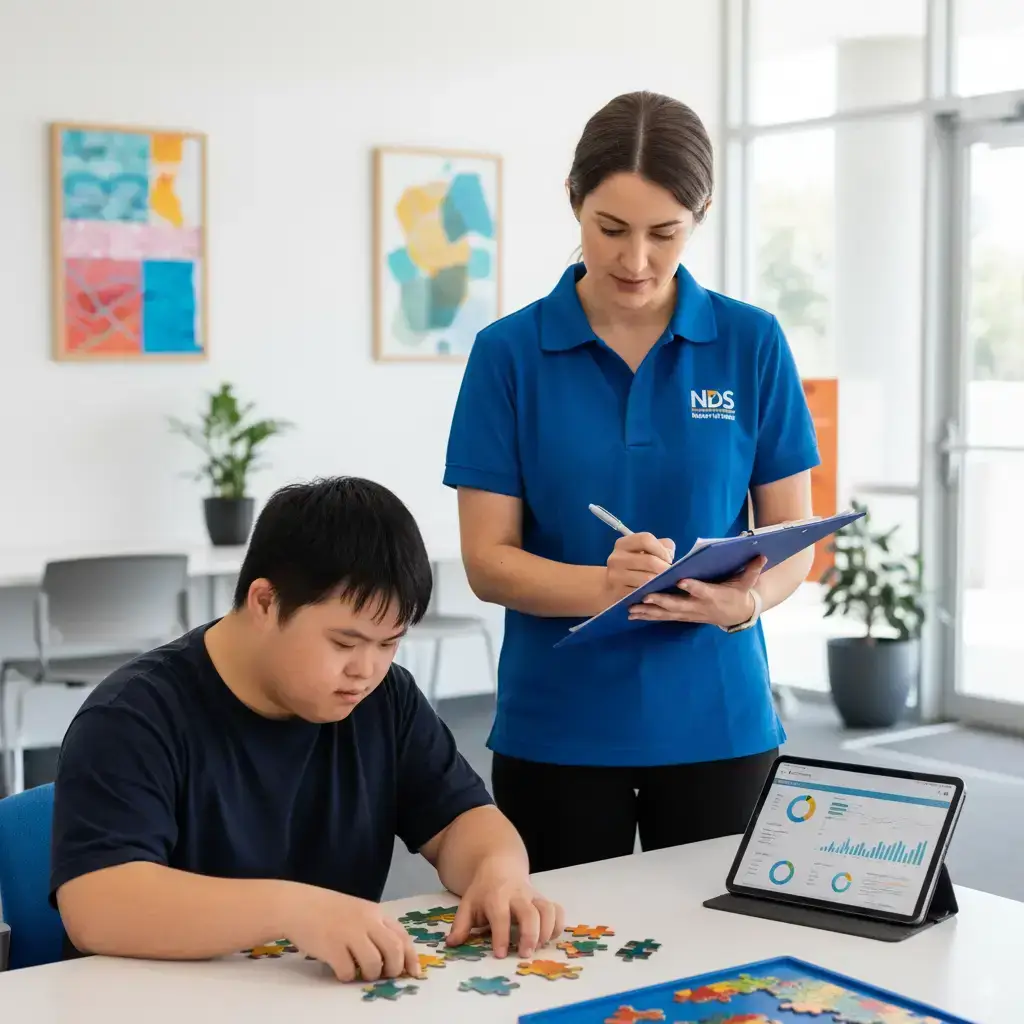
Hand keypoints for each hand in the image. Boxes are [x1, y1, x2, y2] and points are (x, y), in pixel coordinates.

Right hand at [284, 886, 420, 982]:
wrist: (298, 905)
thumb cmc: (329, 910)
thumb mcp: (358, 912)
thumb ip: (375, 928)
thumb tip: (393, 957)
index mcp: (375, 913)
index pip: (402, 936)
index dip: (411, 958)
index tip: (414, 973)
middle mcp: (366, 921)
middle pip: (394, 950)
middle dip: (394, 969)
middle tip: (385, 975)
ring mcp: (349, 933)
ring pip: (374, 963)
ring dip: (370, 974)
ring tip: (360, 972)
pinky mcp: (332, 947)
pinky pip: (348, 972)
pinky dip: (347, 977)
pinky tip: (340, 970)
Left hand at [445, 857, 563, 958]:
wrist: (499, 866)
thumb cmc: (483, 891)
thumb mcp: (467, 904)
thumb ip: (460, 925)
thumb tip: (451, 944)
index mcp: (496, 897)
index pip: (500, 917)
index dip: (501, 936)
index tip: (500, 954)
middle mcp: (517, 895)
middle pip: (530, 913)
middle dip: (530, 935)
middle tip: (524, 954)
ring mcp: (533, 896)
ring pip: (547, 910)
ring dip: (547, 931)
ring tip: (538, 947)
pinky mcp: (543, 899)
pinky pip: (557, 909)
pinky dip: (558, 925)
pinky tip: (550, 937)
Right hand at [605, 532, 676, 599]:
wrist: (614, 585)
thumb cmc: (636, 565)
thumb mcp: (646, 551)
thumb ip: (662, 546)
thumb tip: (669, 555)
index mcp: (623, 544)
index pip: (645, 540)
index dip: (661, 549)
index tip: (668, 559)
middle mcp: (616, 558)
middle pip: (649, 561)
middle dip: (665, 568)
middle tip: (672, 574)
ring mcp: (615, 576)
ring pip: (647, 579)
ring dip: (660, 582)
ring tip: (665, 582)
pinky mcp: (618, 593)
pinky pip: (642, 593)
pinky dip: (652, 592)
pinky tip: (655, 591)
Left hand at [628, 555, 765, 628]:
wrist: (737, 615)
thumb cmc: (739, 594)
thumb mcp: (747, 583)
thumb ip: (752, 570)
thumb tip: (762, 554)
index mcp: (714, 596)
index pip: (703, 591)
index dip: (693, 587)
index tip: (681, 581)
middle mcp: (698, 607)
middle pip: (678, 605)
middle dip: (662, 602)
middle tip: (646, 596)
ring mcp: (688, 614)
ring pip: (666, 614)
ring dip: (649, 612)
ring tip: (631, 608)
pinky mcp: (681, 616)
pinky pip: (663, 617)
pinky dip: (648, 616)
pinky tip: (631, 614)